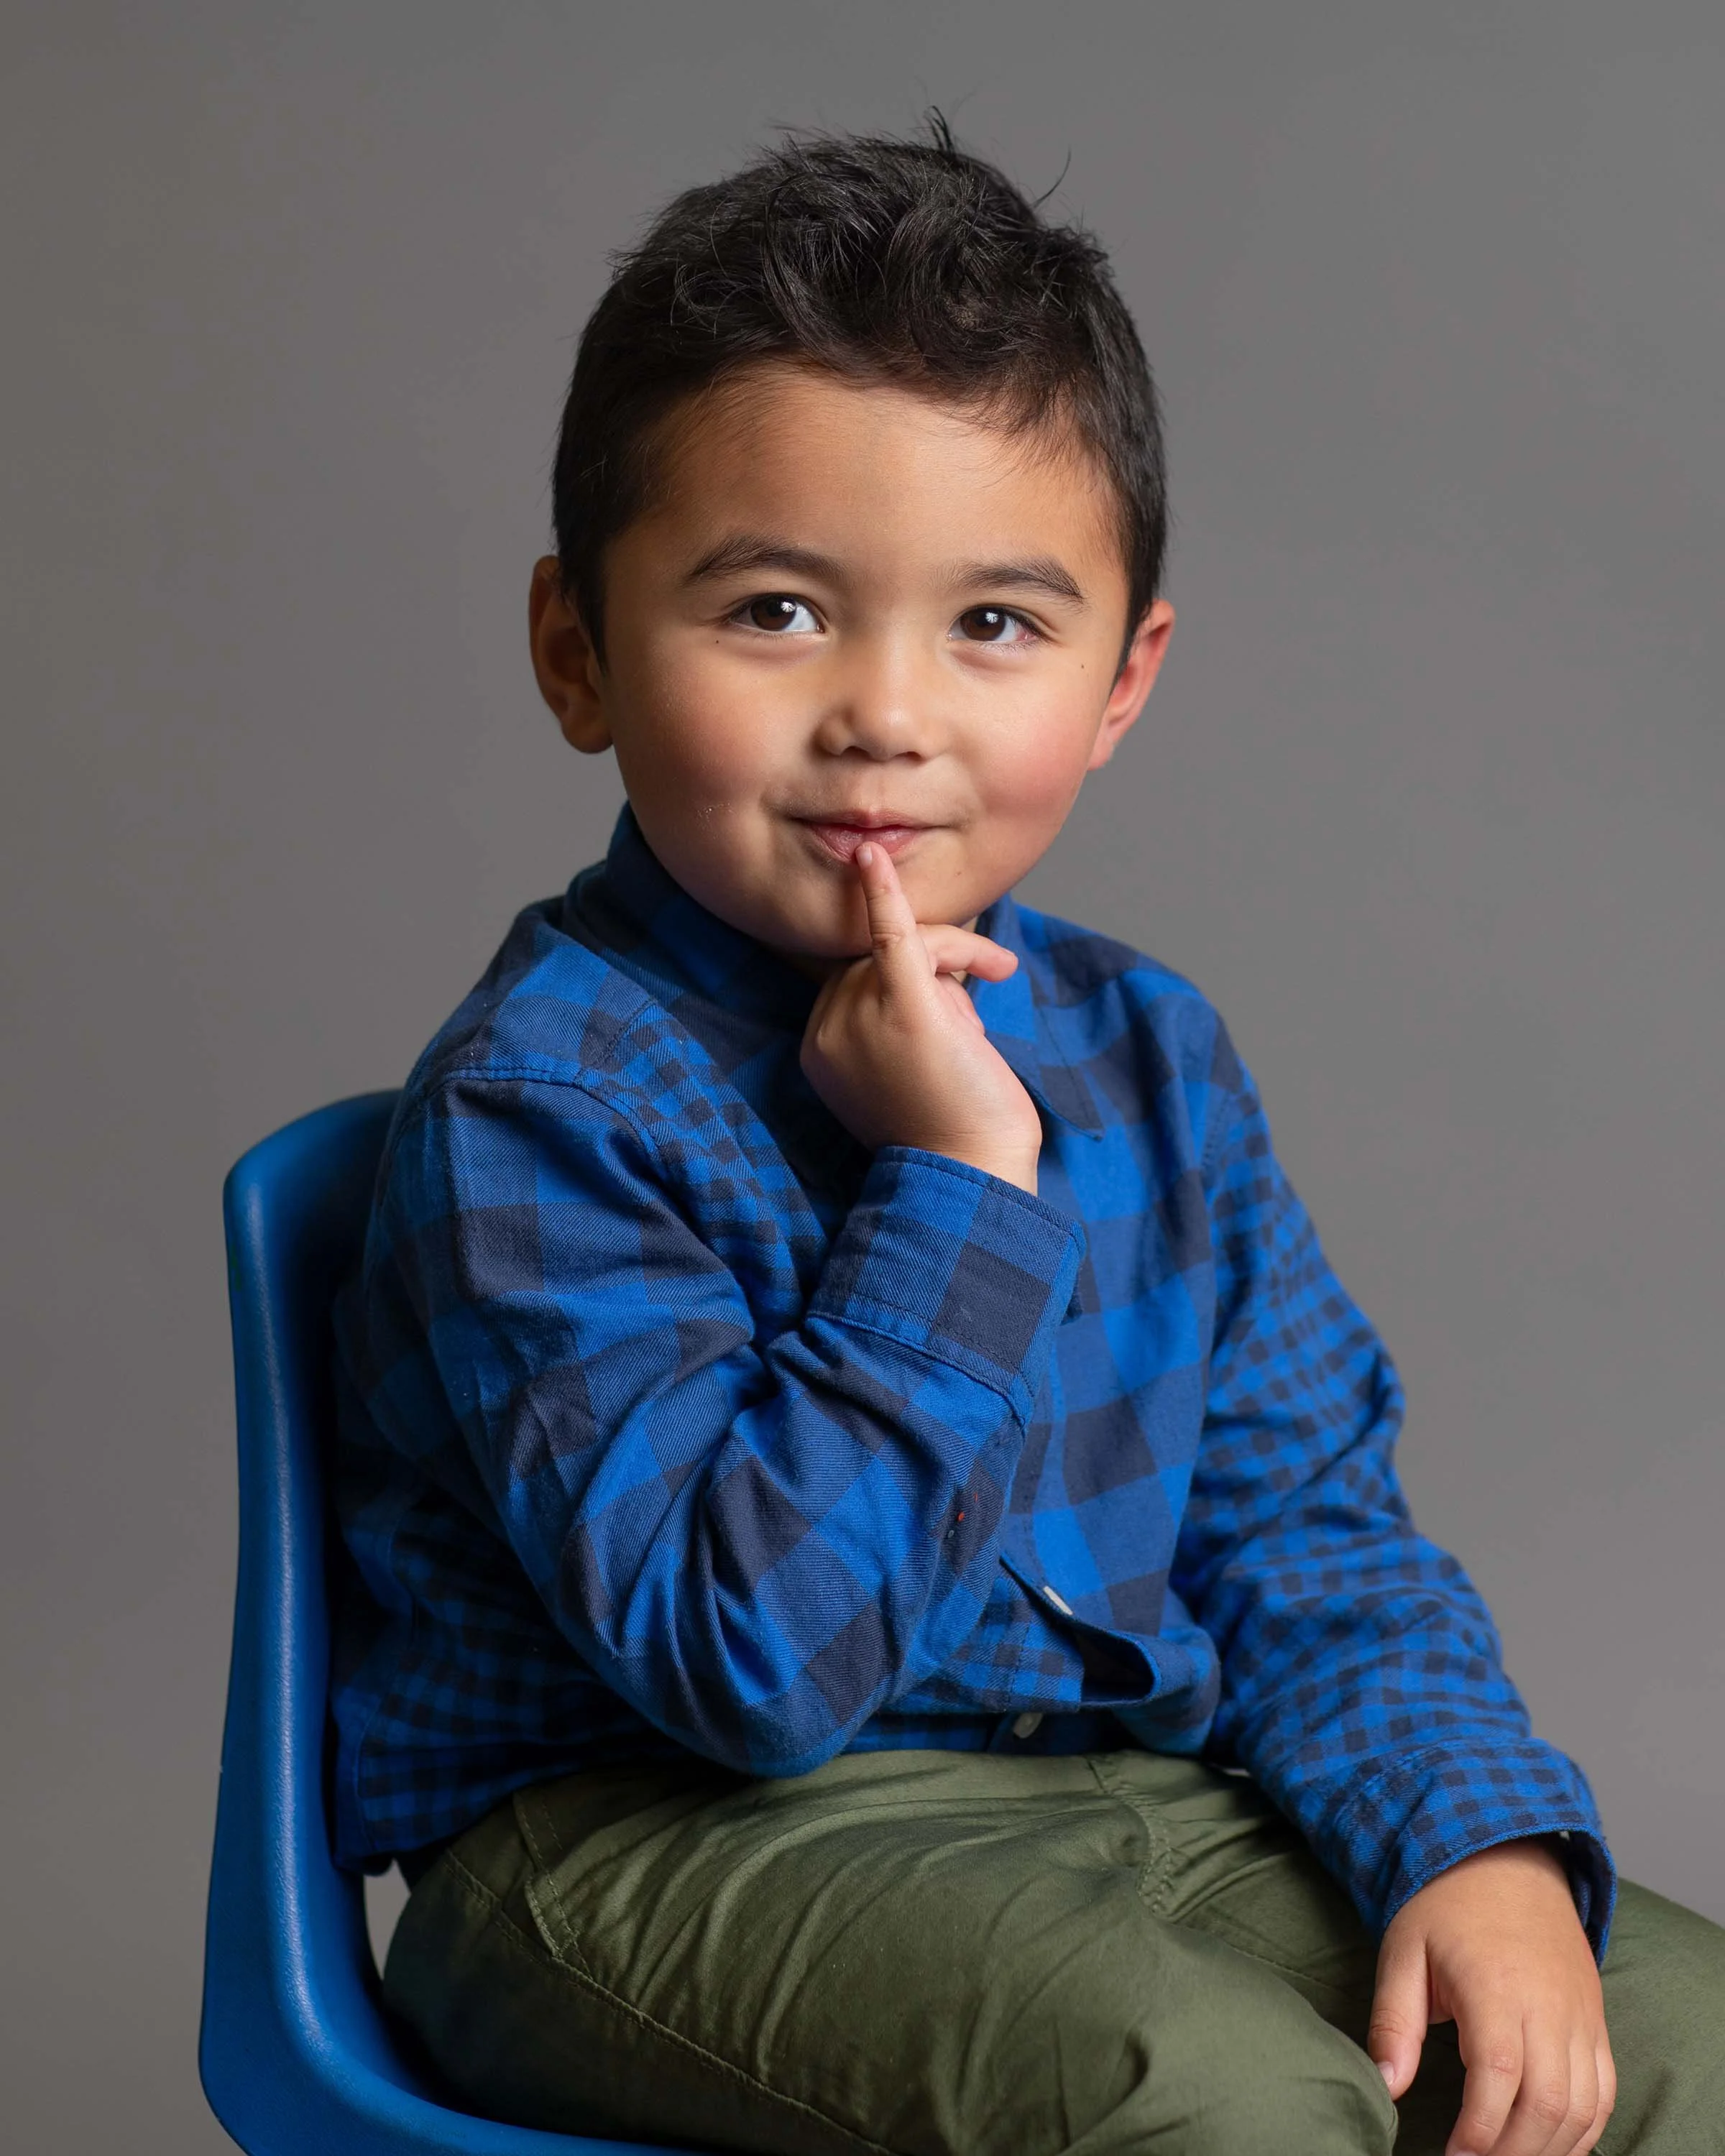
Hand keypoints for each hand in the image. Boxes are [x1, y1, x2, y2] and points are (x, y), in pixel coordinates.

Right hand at [800, 842, 1044, 1192]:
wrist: (974, 1177)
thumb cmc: (956, 1127)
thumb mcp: (913, 1064)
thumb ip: (905, 1013)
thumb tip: (937, 963)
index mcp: (819, 1049)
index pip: (857, 972)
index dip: (911, 970)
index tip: (958, 989)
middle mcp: (827, 1031)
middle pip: (876, 952)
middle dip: (939, 957)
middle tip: (993, 974)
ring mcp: (861, 1019)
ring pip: (905, 944)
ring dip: (957, 953)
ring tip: (996, 977)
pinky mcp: (905, 1010)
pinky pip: (890, 937)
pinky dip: (884, 895)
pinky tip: (870, 859)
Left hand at [1368, 1838, 1613, 2155]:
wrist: (1506, 1858)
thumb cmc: (1445, 1906)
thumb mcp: (1403, 1951)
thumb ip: (1394, 2023)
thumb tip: (1386, 2088)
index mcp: (1496, 1986)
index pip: (1500, 2076)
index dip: (1480, 2131)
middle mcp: (1549, 2006)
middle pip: (1549, 2103)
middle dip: (1511, 2151)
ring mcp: (1580, 2016)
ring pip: (1584, 2107)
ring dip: (1549, 2149)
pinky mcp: (1595, 2022)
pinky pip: (1604, 2092)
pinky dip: (1582, 2130)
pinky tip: (1548, 2145)